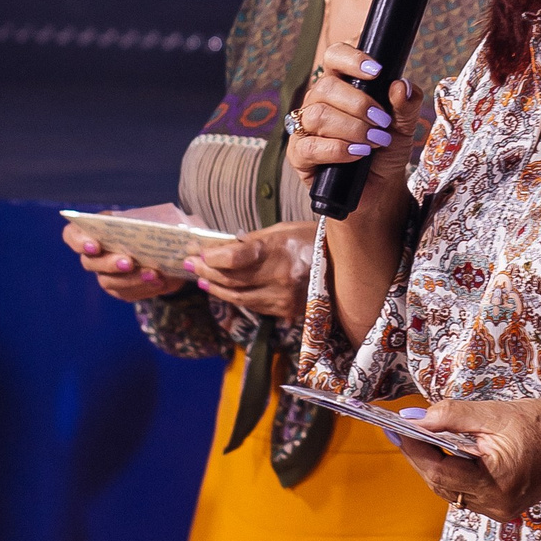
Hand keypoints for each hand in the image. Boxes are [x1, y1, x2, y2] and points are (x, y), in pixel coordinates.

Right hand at [62, 220, 183, 302]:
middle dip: (109, 263)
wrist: (167, 244)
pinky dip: (144, 289)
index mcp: (95, 229)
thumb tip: (167, 228)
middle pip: (90, 263)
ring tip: (154, 274)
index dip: (79, 241)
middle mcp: (94, 254)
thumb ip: (153, 221)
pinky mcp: (120, 290)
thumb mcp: (154, 216)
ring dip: (131, 279)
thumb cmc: (154, 224)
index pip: (72, 235)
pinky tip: (160, 282)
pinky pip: (127, 294)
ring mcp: (105, 274)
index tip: (95, 245)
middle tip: (129, 262)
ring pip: (109, 282)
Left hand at [187, 220, 316, 320]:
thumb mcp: (285, 229)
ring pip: (239, 297)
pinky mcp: (287, 310)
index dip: (212, 257)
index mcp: (279, 249)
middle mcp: (280, 276)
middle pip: (232, 278)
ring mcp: (283, 296)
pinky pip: (254, 306)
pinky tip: (223, 291)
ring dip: (216, 288)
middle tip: (191, 264)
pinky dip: (236, 298)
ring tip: (201, 279)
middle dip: (207, 271)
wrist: (349, 267)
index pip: (235, 256)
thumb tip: (224, 247)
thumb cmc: (315, 240)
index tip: (197, 252)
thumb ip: (254, 241)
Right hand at [285, 43, 424, 208]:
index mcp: (342, 83)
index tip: (376, 71)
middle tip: (382, 122)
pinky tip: (357, 154)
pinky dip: (337, 149)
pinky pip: (309, 146)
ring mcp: (306, 126)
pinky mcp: (299, 154)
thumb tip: (400, 85)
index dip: (351, 59)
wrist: (380, 185)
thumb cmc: (387, 147)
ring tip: (375, 142)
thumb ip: (406, 103)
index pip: (334, 55)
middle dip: (359, 104)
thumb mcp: (405, 124)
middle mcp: (319, 100)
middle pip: (327, 87)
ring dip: (352, 128)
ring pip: (318, 115)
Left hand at [395, 396, 540, 518]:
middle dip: (418, 455)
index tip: (394, 427)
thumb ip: (452, 416)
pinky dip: (449, 472)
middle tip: (397, 430)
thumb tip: (414, 418)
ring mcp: (499, 511)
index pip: (441, 470)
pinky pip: (464, 492)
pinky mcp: (501, 508)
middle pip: (441, 483)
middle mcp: (496, 504)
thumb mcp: (495, 413)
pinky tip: (440, 451)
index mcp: (497, 482)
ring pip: (450, 490)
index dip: (414, 449)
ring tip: (413, 438)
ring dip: (431, 464)